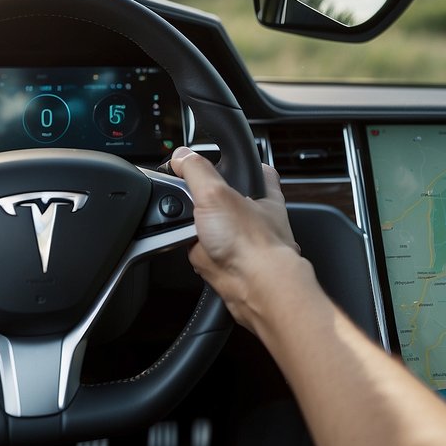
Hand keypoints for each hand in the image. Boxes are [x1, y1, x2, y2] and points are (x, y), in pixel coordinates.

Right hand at [170, 146, 313, 330]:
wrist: (254, 288)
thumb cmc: (253, 243)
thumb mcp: (215, 193)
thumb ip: (196, 170)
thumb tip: (181, 156)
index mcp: (264, 195)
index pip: (258, 170)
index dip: (239, 164)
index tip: (220, 161)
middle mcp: (255, 219)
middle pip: (223, 199)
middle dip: (202, 200)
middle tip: (189, 197)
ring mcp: (240, 242)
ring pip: (209, 227)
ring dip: (194, 228)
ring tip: (188, 227)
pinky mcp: (226, 264)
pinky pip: (200, 251)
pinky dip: (191, 250)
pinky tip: (189, 247)